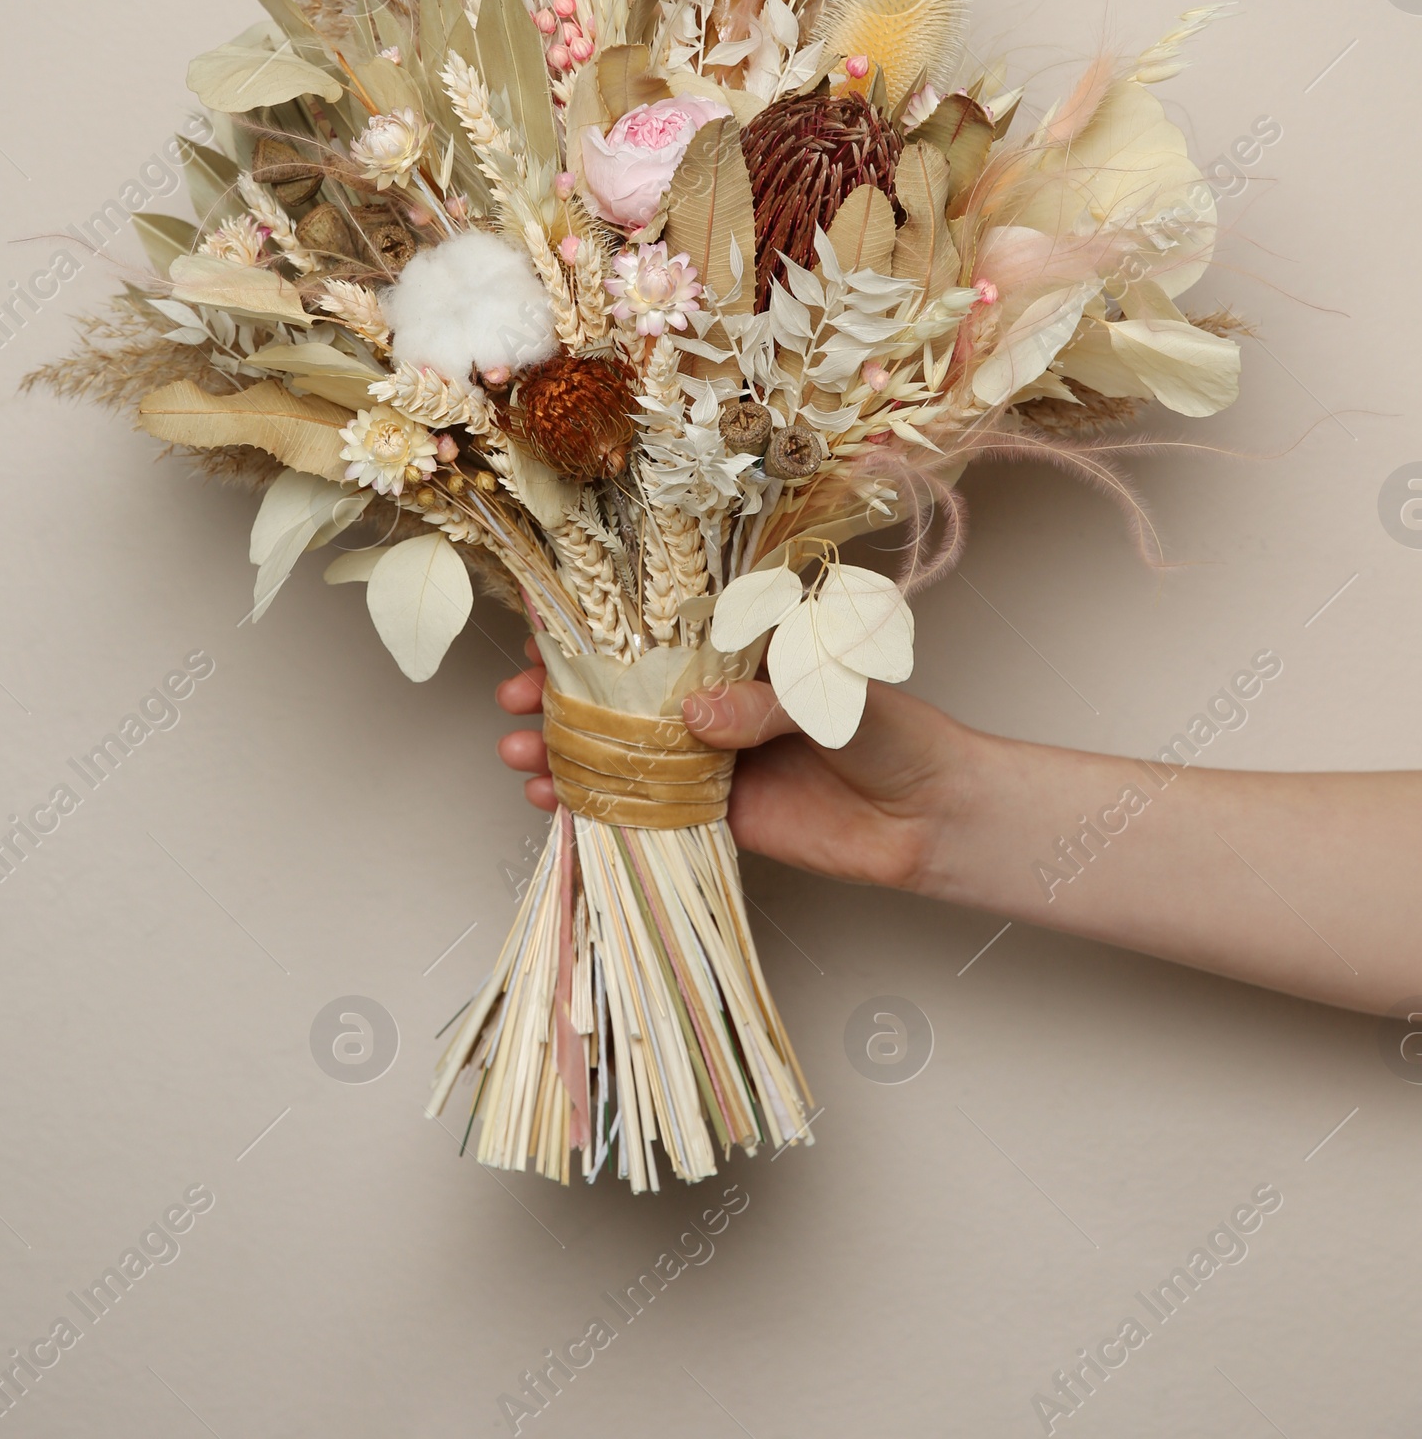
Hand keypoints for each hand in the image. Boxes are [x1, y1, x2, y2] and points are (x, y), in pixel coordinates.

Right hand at [493, 640, 981, 894]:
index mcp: (739, 652)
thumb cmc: (895, 732)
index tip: (541, 628)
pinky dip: (592, 803)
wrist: (932, 819)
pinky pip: (641, 805)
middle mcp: (713, 700)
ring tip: (517, 756)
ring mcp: (707, 757)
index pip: (658, 627)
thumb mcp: (833, 695)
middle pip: (621, 689)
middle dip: (559, 692)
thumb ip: (765, 706)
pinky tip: (551, 802)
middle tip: (512, 698)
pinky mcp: (712, 814)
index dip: (597, 627)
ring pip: (618, 748)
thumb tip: (694, 717)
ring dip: (562, 750)